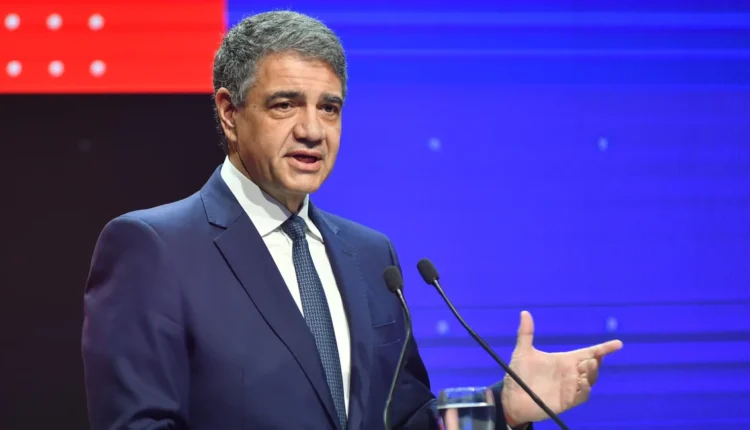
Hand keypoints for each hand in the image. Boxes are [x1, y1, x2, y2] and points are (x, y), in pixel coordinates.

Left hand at [501, 311, 622, 425]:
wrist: (511, 397)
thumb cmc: (519, 374)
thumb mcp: (523, 352)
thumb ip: (526, 333)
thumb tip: (524, 313)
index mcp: (565, 360)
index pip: (589, 353)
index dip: (604, 348)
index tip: (618, 344)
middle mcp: (571, 373)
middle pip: (593, 366)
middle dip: (597, 360)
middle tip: (593, 357)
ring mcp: (570, 388)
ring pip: (590, 380)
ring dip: (592, 373)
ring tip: (588, 364)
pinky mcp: (567, 401)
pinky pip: (582, 396)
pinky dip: (585, 389)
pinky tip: (581, 382)